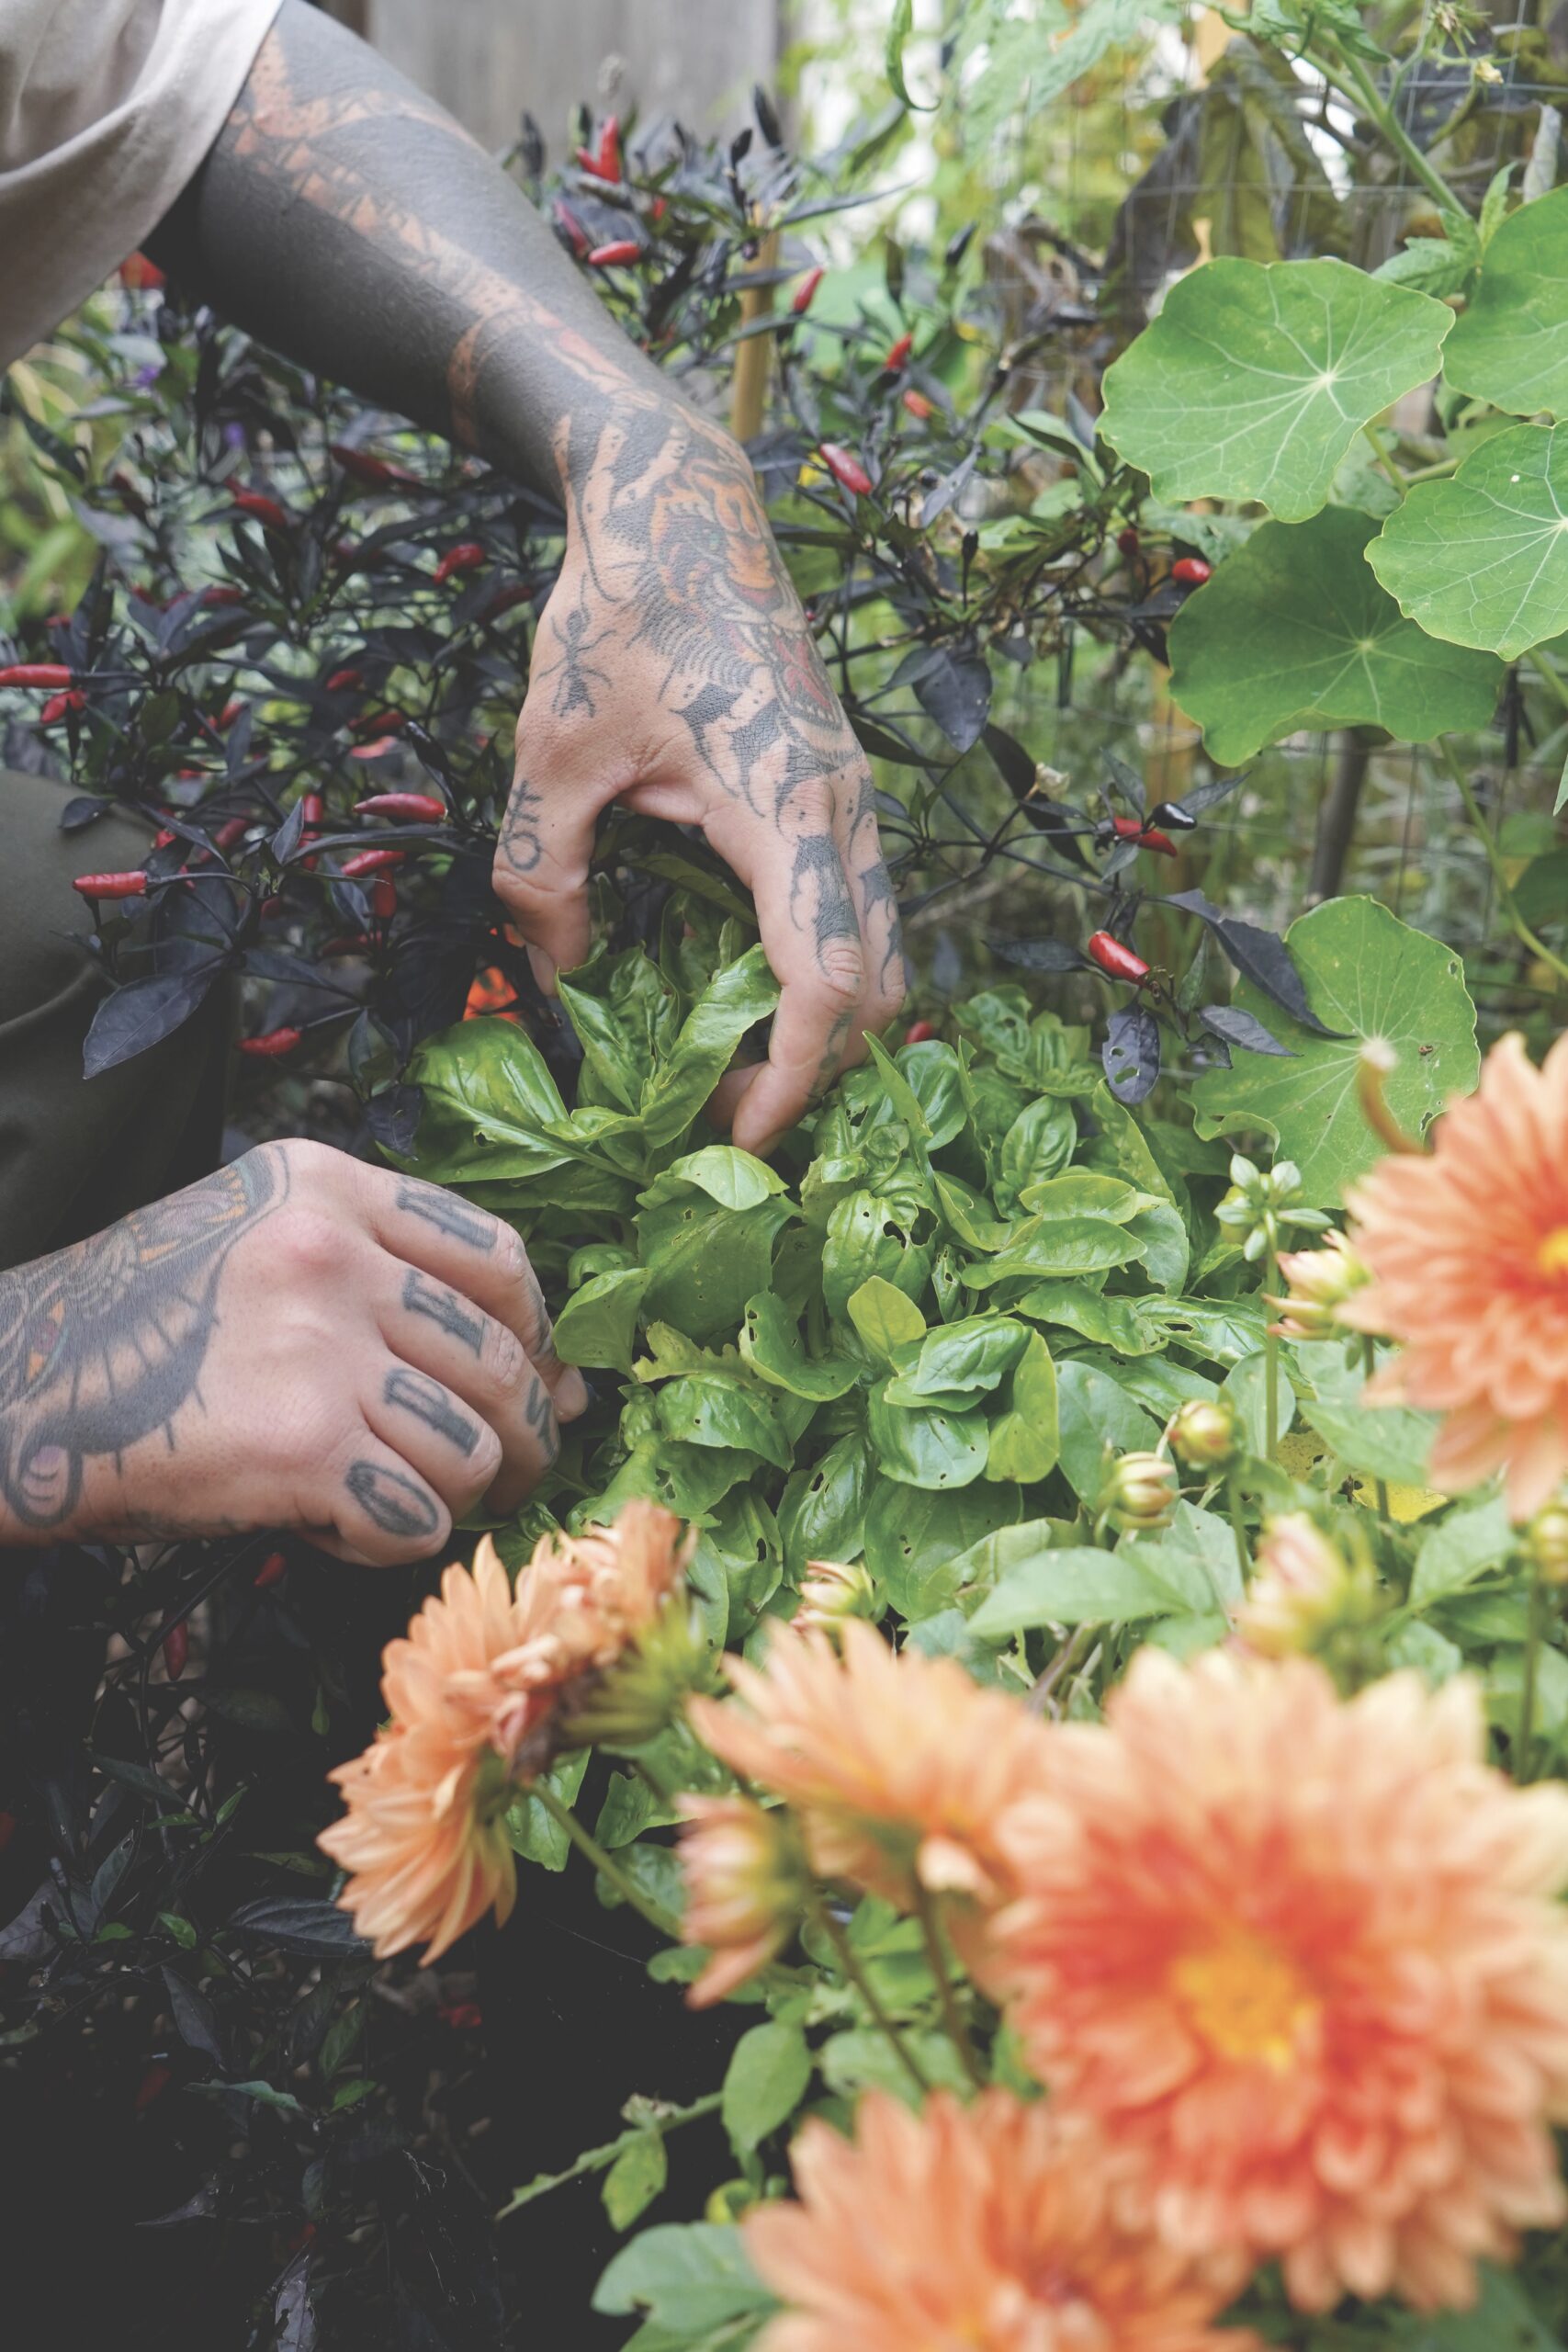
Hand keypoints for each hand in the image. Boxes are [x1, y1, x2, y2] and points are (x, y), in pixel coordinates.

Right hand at [0, 1141, 584, 1562]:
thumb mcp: (257, 1239)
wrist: (15, 1386)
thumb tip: (559, 1373)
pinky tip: (343, 1530)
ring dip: (457, 1496)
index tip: (538, 1380)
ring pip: (470, 1447)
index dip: (536, 1334)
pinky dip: (394, 1543)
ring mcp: (316, 1349)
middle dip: (525, 1435)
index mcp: (327, 1188)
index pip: (497, 1258)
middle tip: (512, 1475)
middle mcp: (329, 1255)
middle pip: (499, 1358)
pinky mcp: (298, 1446)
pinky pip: (415, 1517)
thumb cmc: (143, 1329)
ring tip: (414, 1504)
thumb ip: (386, 1275)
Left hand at [493, 405, 904, 1153]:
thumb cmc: (617, 617)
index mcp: (788, 809)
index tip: (738, 1140)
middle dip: (817, 1073)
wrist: (680, 506)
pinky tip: (741, 991)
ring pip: (883, 953)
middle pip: (880, 988)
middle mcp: (847, 813)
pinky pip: (858, 912)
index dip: (792, 1079)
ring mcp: (855, 802)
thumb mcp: (551, 753)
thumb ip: (544, 876)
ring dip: (824, 1028)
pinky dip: (823, 976)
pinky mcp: (840, 792)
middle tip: (721, 1120)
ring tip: (731, 1070)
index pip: (829, 984)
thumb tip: (557, 984)